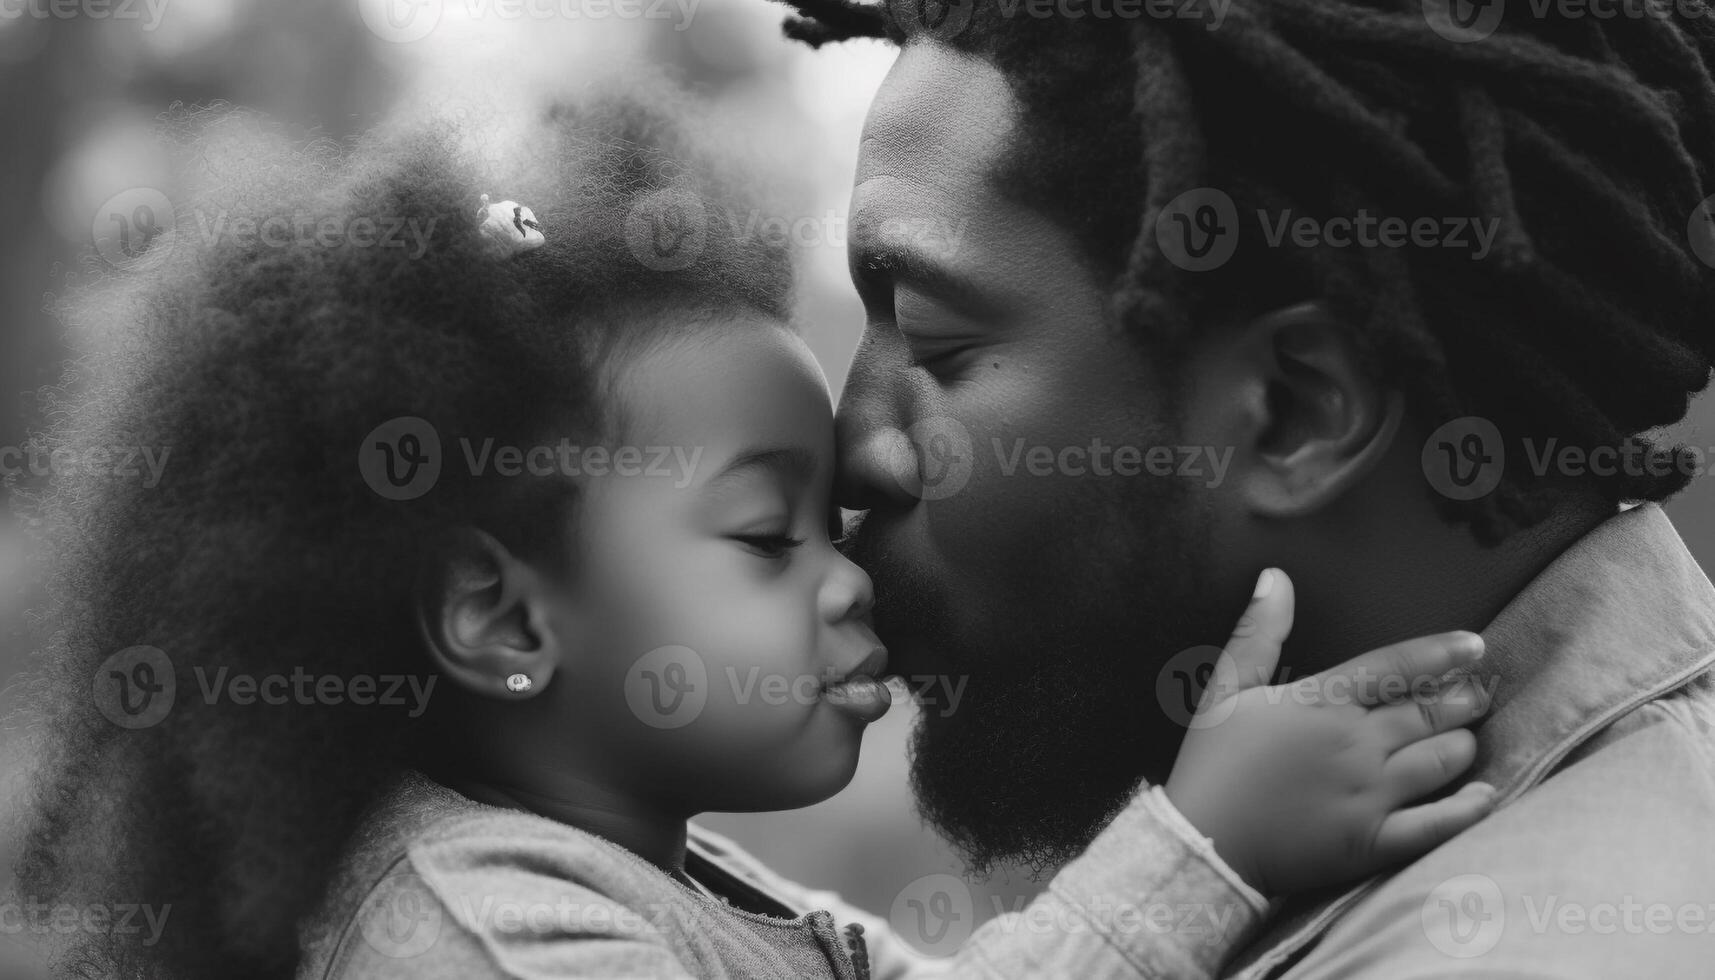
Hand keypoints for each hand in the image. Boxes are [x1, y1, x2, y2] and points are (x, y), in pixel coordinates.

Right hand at [1164, 568, 1495, 896]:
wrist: (1204, 844)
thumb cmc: (1211, 765)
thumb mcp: (1225, 689)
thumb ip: (1257, 632)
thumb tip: (1275, 577)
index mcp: (1322, 702)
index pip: (1396, 667)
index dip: (1442, 653)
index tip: (1475, 647)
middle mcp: (1355, 743)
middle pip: (1430, 712)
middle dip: (1463, 700)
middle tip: (1477, 695)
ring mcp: (1369, 794)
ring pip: (1441, 761)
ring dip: (1463, 744)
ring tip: (1467, 737)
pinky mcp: (1374, 841)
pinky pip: (1438, 823)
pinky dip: (1469, 809)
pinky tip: (1485, 796)